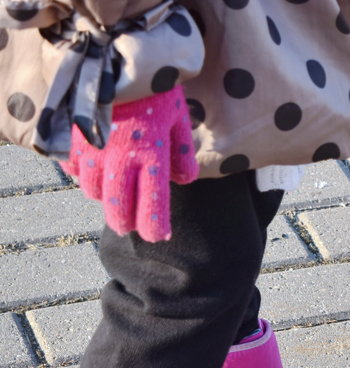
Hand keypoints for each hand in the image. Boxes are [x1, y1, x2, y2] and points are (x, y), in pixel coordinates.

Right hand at [60, 86, 198, 241]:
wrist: (116, 57)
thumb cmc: (155, 89)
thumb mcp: (179, 119)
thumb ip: (183, 153)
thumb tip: (183, 180)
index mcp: (150, 157)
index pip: (152, 207)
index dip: (155, 227)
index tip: (160, 236)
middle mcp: (118, 160)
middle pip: (117, 209)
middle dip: (125, 222)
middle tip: (132, 225)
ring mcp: (92, 151)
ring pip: (92, 192)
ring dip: (104, 198)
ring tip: (114, 195)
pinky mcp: (74, 139)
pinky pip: (73, 169)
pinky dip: (83, 175)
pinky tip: (94, 170)